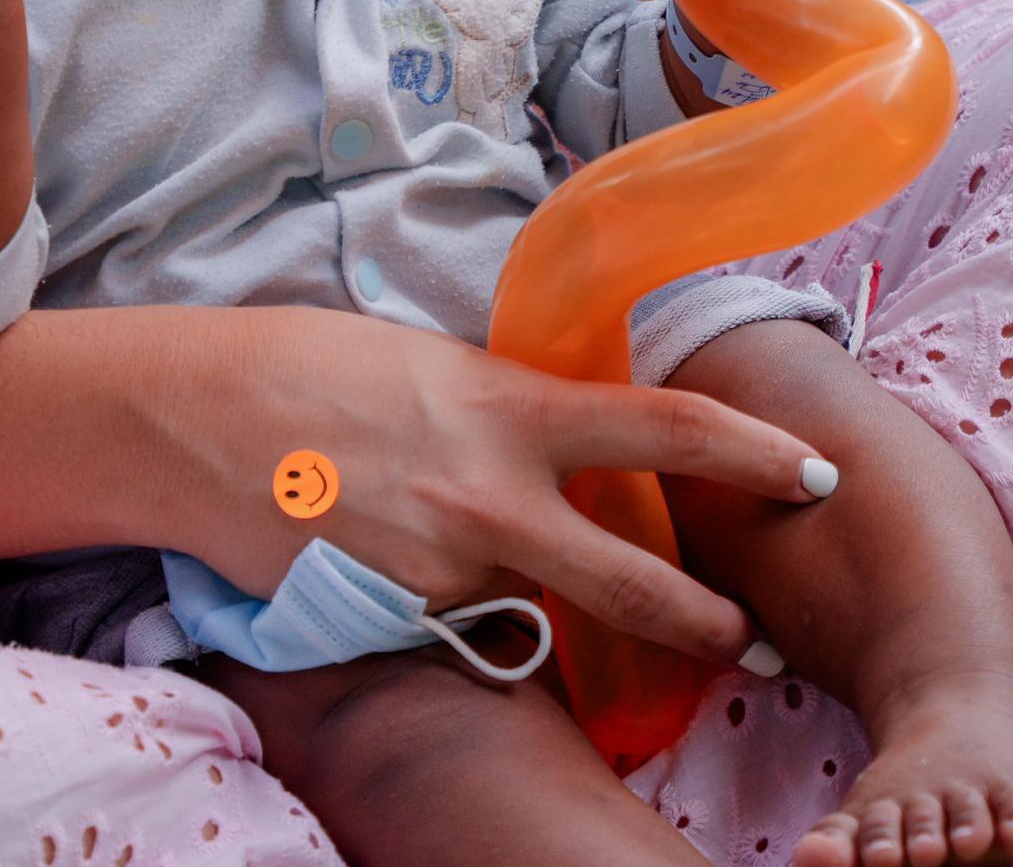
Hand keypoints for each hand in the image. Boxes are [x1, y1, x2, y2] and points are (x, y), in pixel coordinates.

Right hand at [177, 307, 840, 660]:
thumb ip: (516, 410)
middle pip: (636, 581)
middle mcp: (491, 500)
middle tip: (755, 646)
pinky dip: (454, 610)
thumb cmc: (313, 367)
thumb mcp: (438, 368)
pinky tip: (399, 567)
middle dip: (711, 624)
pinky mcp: (396, 621)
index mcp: (511, 410)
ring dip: (534, 601)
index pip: (666, 429)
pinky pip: (458, 626)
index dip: (755, 453)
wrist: (195, 419)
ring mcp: (443, 573)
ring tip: (475, 557)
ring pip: (531, 607)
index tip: (817, 472)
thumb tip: (575, 436)